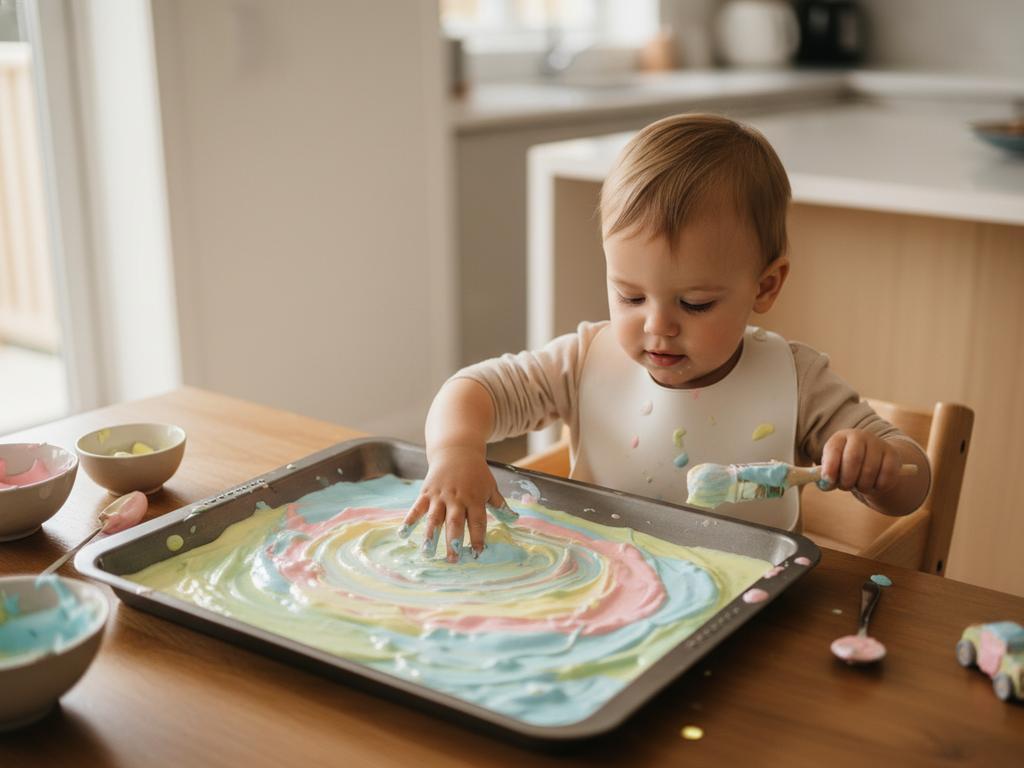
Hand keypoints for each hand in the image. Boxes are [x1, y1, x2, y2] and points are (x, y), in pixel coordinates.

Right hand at [400, 446, 505, 561]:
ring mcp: (440, 496)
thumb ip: (499, 505)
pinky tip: (402, 535)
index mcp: (474, 499)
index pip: (477, 521)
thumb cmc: (476, 472)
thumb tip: (514, 520)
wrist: (456, 451)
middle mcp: (457, 499)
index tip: (477, 554)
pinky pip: (417, 508)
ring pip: (435, 518)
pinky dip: (409, 521)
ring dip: (431, 536)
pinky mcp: (426, 493)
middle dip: (453, 541)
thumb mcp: (490, 487)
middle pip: (455, 522)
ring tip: (427, 553)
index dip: (477, 538)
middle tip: (453, 560)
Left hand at [819, 430, 902, 496]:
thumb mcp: (834, 470)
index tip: (828, 482)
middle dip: (847, 479)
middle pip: (853, 459)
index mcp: (841, 437)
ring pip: (870, 470)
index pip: (833, 450)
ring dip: (863, 486)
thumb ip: (826, 477)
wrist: (874, 463)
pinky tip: (874, 485)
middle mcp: (860, 436)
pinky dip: (879, 486)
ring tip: (859, 486)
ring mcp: (878, 443)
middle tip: (845, 487)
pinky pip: (887, 475)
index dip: (830, 468)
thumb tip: (825, 484)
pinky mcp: (893, 455)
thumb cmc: (847, 468)